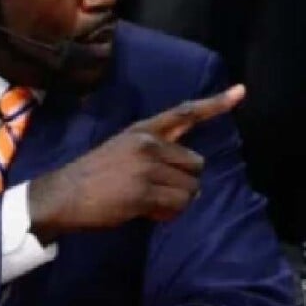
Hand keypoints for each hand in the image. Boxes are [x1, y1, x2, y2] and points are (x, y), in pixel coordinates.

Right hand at [29, 85, 245, 242]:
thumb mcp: (124, 148)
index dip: (216, 103)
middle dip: (185, 181)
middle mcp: (149, 144)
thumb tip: (192, 173)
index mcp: (143, 129)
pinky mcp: (145, 192)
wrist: (63, 194)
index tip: (241, 92)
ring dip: (178, 201)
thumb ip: (158, 151)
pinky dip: (170, 213)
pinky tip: (149, 212)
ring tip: (151, 203)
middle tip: (160, 191)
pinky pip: (178, 205)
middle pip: (197, 164)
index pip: (186, 112)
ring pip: (191, 188)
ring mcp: (148, 168)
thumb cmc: (95, 175)